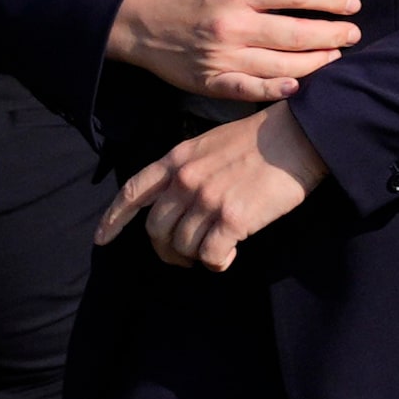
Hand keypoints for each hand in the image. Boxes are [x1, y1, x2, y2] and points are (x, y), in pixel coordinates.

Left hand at [99, 105, 329, 270]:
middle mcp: (185, 180)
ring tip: (213, 251)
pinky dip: (217, 262)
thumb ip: (187, 170)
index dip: (113, 219)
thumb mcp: (209, 145)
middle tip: (183, 256)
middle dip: (165, 249)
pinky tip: (230, 255)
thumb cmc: (259, 141)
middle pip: (155, 229)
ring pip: (182, 246)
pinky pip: (211, 256)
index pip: (134, 191)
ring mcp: (207, 199)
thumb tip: (179, 203)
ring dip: (196, 256)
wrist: (297, 136)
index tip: (101, 239)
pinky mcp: (232, 219)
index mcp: (177, 159)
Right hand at [105, 0, 360, 99]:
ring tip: (334, 57)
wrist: (136, 19)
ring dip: (316, 63)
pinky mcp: (212, 81)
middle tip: (354, 35)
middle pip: (297, 33)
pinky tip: (297, 87)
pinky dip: (276, 92)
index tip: (353, 4)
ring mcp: (223, 56)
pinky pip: (250, 91)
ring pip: (282, 65)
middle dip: (333, 34)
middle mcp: (232, 24)